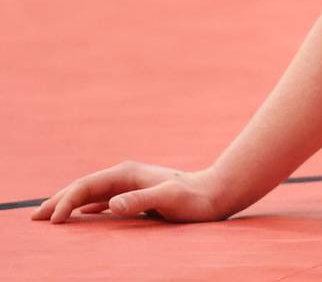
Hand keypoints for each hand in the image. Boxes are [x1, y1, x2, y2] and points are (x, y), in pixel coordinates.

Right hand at [32, 161, 232, 223]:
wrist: (214, 195)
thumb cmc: (193, 200)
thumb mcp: (168, 200)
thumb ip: (141, 201)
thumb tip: (111, 205)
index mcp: (127, 173)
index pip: (86, 186)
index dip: (66, 202)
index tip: (54, 222)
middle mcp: (125, 176)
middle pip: (83, 187)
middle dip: (58, 201)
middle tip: (34, 219)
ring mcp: (130, 185)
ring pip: (91, 194)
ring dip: (69, 204)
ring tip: (49, 217)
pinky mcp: (136, 195)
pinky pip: (103, 201)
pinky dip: (87, 207)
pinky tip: (82, 215)